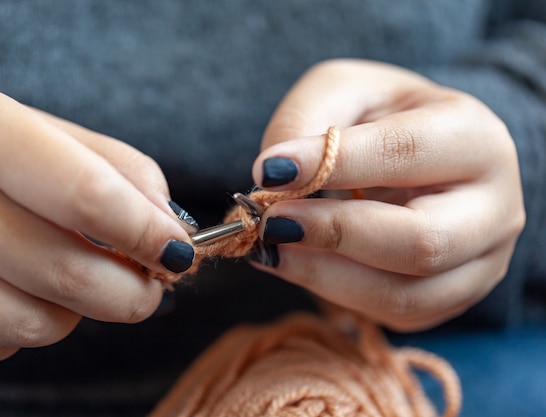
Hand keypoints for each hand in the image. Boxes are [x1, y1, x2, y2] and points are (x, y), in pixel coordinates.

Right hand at [0, 88, 194, 369]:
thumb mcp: (41, 134)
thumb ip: (116, 171)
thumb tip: (169, 228)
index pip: (89, 197)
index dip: (147, 234)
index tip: (177, 252)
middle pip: (69, 273)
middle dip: (132, 292)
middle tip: (148, 284)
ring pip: (35, 324)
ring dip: (74, 311)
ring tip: (65, 277)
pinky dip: (20, 329)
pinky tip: (12, 291)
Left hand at [250, 60, 524, 330]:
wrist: (420, 159)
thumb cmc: (380, 119)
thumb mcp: (343, 91)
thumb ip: (307, 120)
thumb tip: (272, 177)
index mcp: (475, 139)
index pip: (406, 154)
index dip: (332, 164)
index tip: (269, 171)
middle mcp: (494, 208)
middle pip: (421, 242)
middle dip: (333, 234)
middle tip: (270, 221)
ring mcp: (480, 263)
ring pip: (404, 294)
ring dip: (323, 274)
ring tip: (271, 246)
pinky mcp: (450, 298)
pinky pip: (391, 314)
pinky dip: (332, 292)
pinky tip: (296, 262)